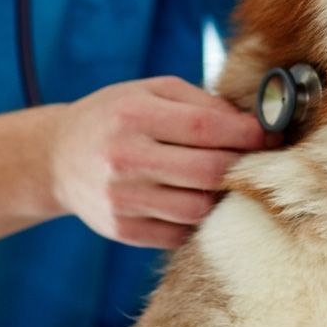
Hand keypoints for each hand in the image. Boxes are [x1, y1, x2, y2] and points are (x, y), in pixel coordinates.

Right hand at [48, 76, 267, 248]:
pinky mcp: (122, 229)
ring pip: (198, 208)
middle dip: (242, 166)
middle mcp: (124, 158)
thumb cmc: (115, 117)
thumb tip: (253, 125)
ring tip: (227, 182)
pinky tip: (199, 201)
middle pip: (207, 172)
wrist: (57, 158)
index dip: (246, 134)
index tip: (269, 134)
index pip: (205, 128)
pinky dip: (198, 220)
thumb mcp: (149, 93)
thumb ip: (200, 103)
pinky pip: (179, 233)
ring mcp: (121, 199)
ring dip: (222, 197)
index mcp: (133, 116)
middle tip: (259, 161)